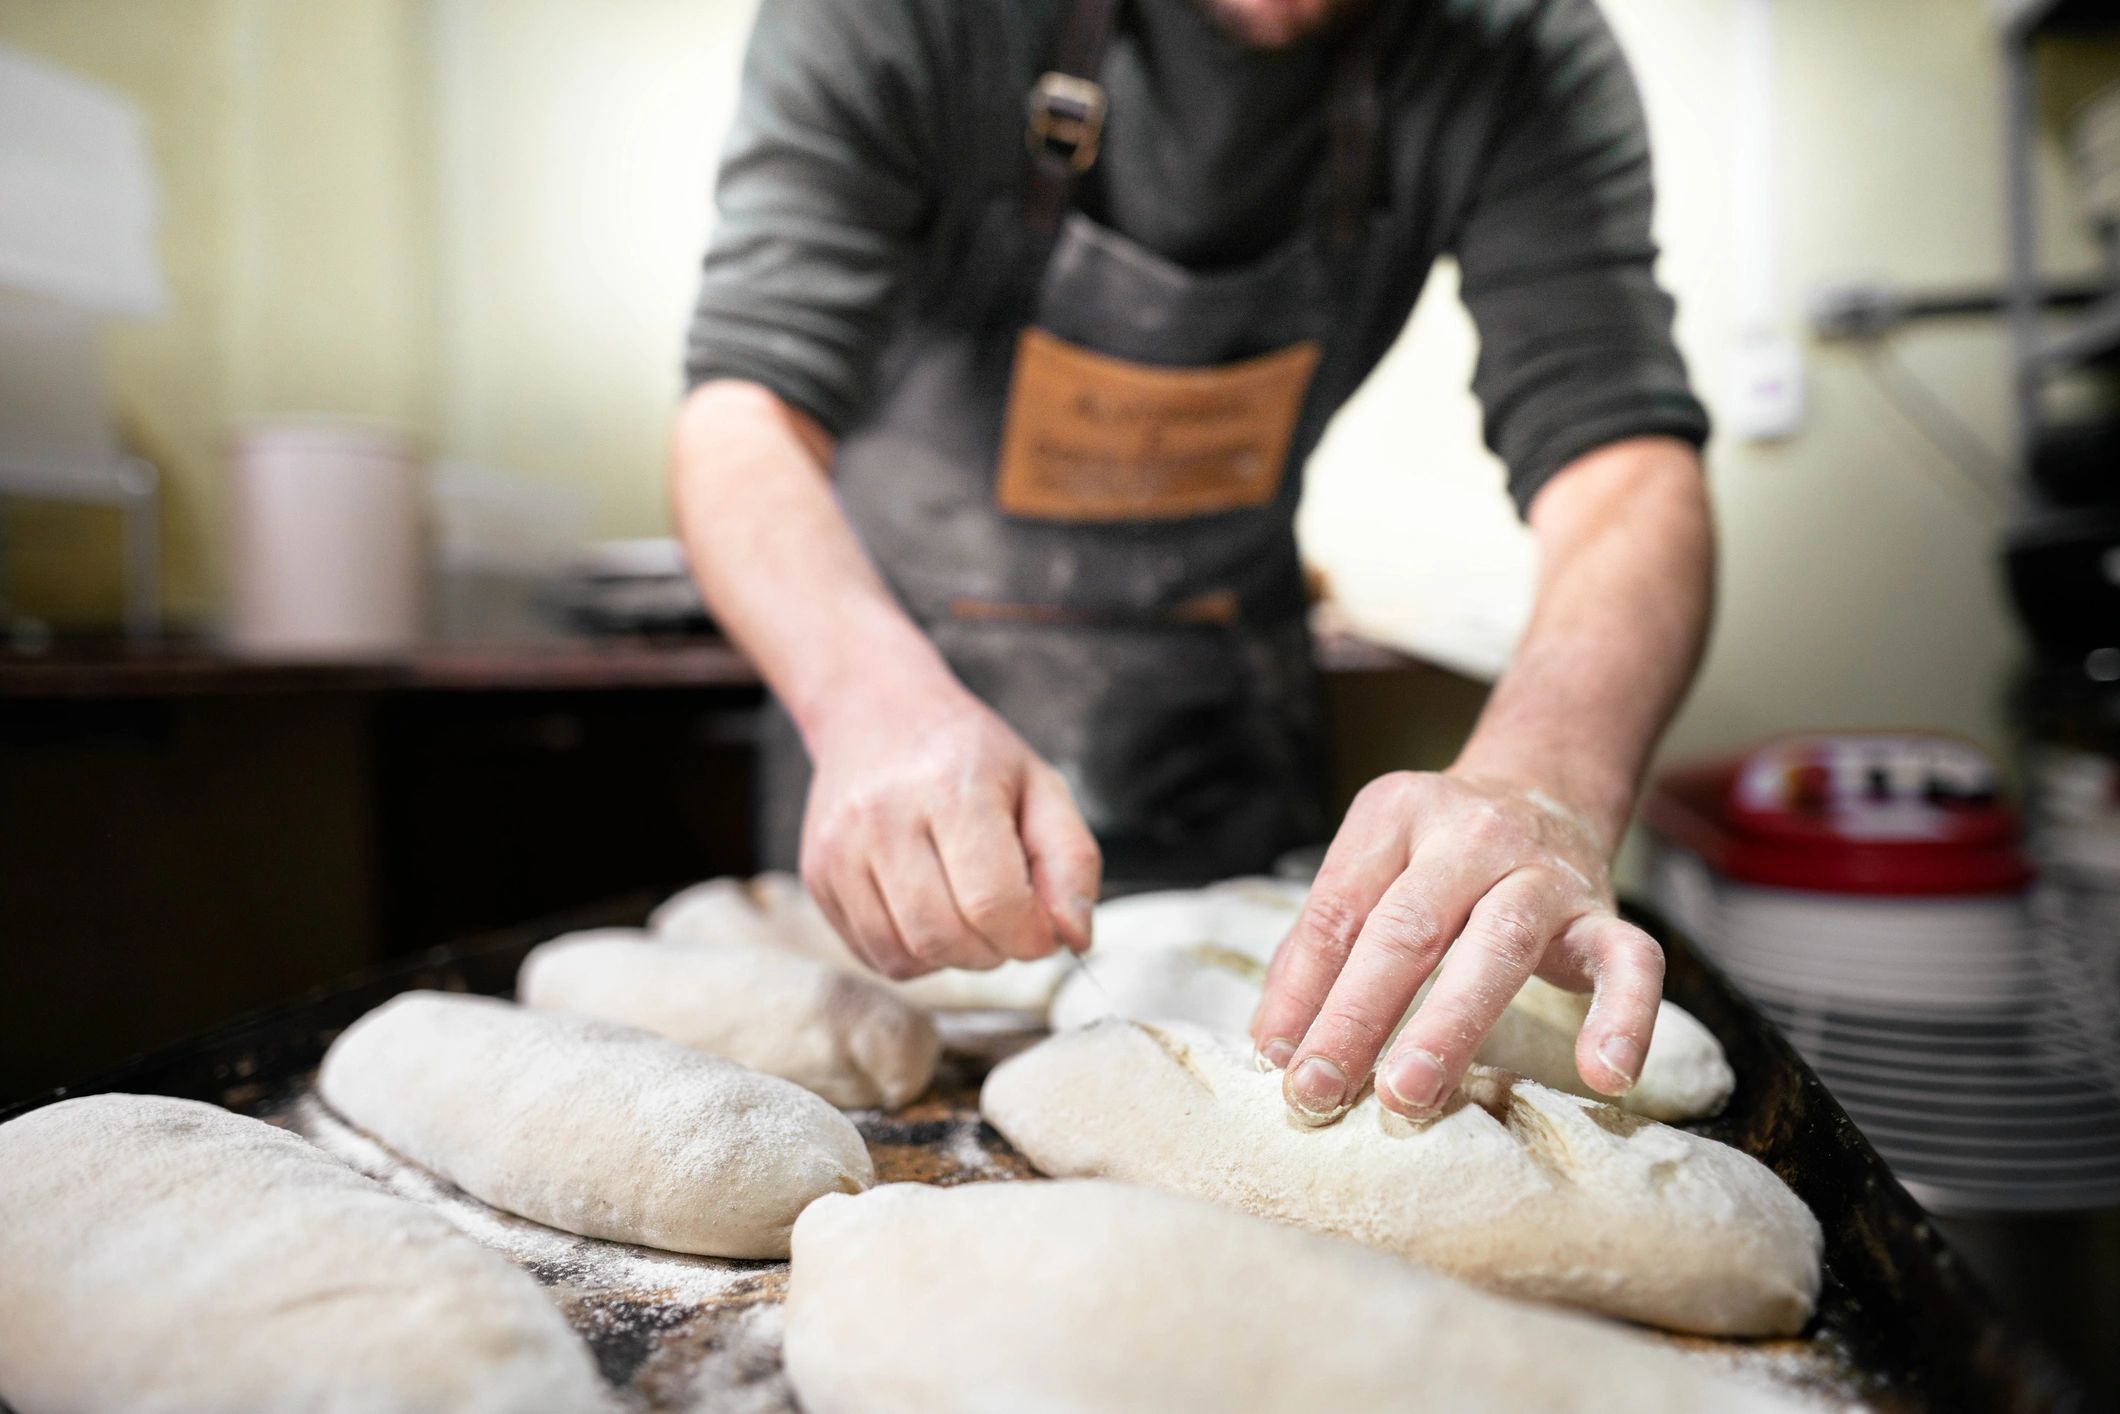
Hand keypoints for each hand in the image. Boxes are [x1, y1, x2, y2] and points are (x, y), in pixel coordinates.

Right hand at [799, 688, 1100, 978]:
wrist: (877, 713)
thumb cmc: (971, 757)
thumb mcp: (1041, 786)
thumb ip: (1072, 860)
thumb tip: (1074, 936)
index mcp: (949, 786)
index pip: (994, 902)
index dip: (1031, 935)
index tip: (1044, 926)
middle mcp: (883, 816)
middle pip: (946, 936)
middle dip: (995, 950)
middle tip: (1009, 920)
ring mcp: (839, 848)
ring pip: (906, 955)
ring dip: (954, 957)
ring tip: (970, 916)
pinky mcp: (818, 875)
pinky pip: (873, 953)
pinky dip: (914, 954)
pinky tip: (931, 913)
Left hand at [1249, 770, 1662, 1124]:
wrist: (1542, 788)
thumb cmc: (1433, 857)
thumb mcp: (1371, 869)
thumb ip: (1319, 947)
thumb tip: (1274, 1045)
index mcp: (1394, 814)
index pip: (1337, 908)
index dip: (1301, 987)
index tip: (1276, 1060)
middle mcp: (1469, 833)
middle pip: (1407, 926)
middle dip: (1356, 1014)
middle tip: (1319, 1090)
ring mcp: (1543, 871)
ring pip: (1498, 945)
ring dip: (1447, 1025)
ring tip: (1407, 1095)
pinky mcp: (1605, 911)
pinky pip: (1629, 961)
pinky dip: (1625, 1016)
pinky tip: (1606, 1075)